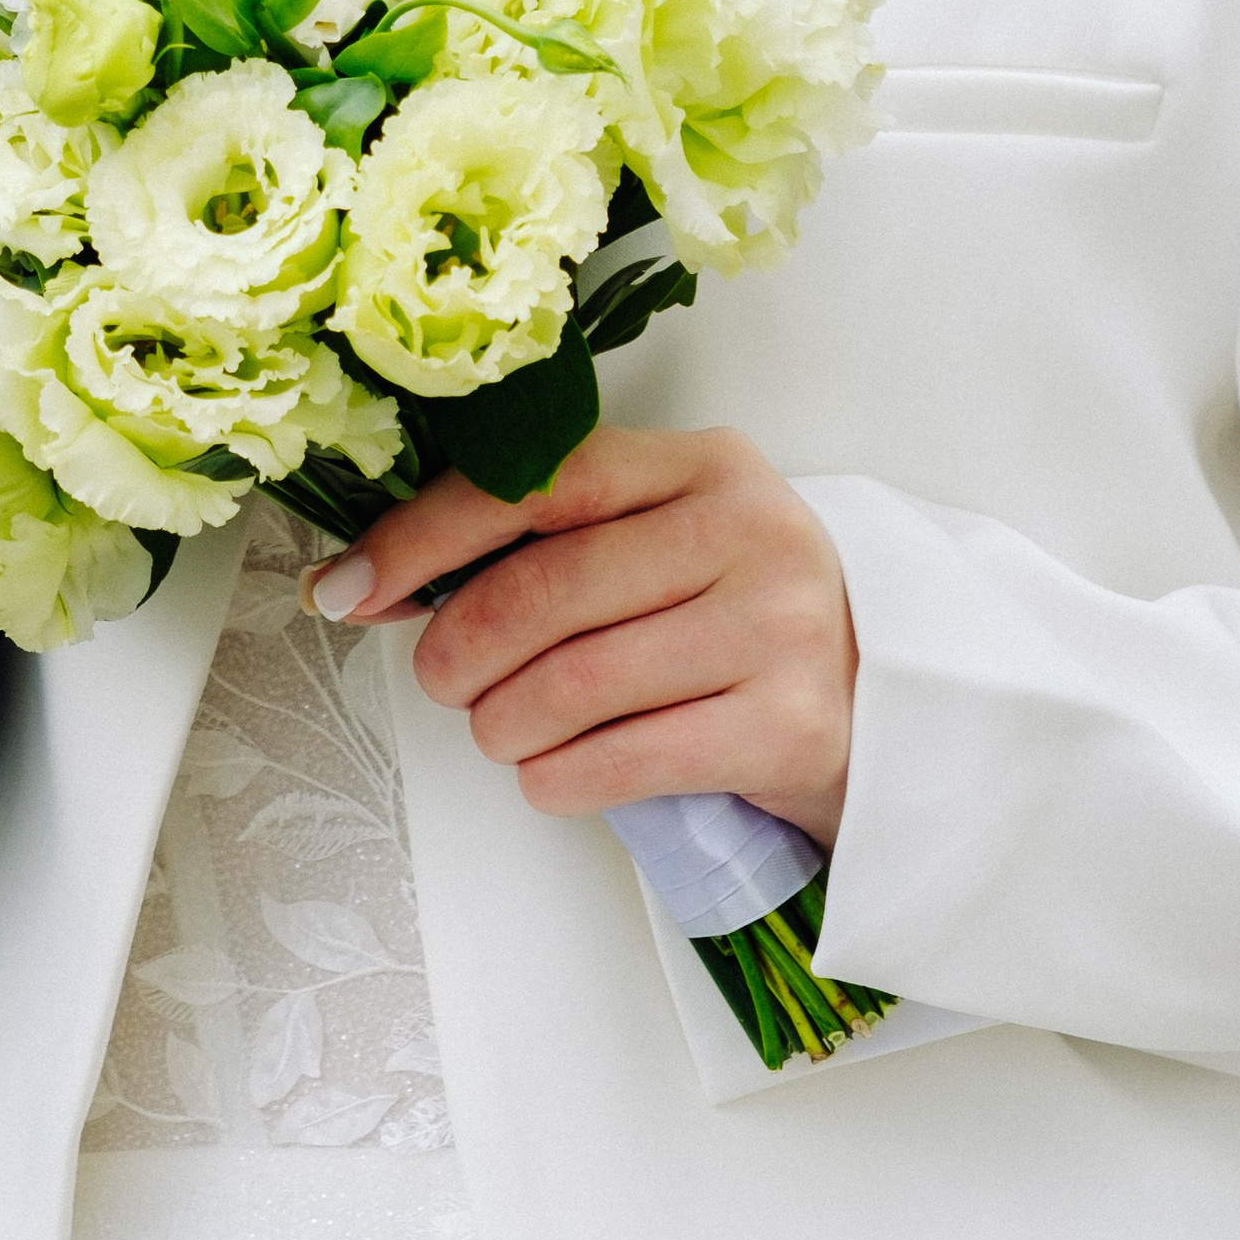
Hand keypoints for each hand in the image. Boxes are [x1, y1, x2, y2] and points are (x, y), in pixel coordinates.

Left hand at [312, 425, 856, 846]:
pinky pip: (630, 758)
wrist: (889, 709)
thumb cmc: (734, 619)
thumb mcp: (659, 546)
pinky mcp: (791, 727)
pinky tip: (545, 775)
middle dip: (459, 646)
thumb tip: (371, 581)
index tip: (351, 586)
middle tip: (439, 679)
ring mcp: (779, 627)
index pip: (537, 482)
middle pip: (549, 587)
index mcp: (702, 462)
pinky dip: (559, 777)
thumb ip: (544, 546)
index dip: (426, 536)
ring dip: (503, 721)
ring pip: (579, 680)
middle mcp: (748, 529)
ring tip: (495, 730)